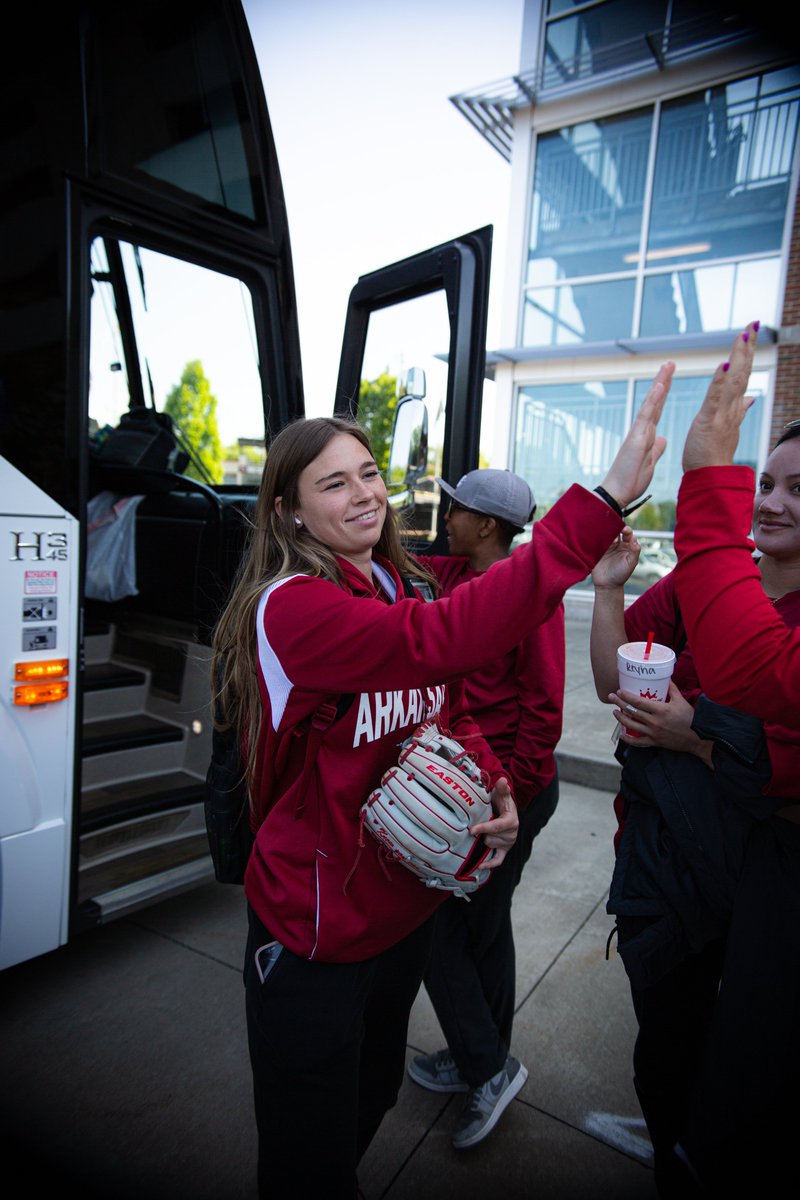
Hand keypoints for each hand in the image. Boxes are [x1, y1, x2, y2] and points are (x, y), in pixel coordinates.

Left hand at [471, 777, 517, 868]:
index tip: (471, 830)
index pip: (496, 827)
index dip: (483, 828)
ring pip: (489, 846)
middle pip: (490, 838)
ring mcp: (508, 844)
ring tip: (484, 830)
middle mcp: (512, 834)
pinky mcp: (505, 850)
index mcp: (512, 821)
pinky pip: (498, 860)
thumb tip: (502, 780)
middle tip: (479, 824)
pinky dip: (490, 864)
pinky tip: (480, 867)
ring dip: (484, 839)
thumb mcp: (502, 795)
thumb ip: (502, 788)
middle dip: (483, 832)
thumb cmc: (502, 802)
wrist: (506, 812)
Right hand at [592, 525, 640, 589]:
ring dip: (605, 532)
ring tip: (604, 531)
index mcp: (626, 546)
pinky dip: (596, 537)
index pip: (627, 534)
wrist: (607, 585)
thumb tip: (634, 539)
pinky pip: (596, 541)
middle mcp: (616, 544)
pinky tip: (595, 535)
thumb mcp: (631, 563)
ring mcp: (606, 547)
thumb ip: (635, 551)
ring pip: (606, 535)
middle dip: (614, 527)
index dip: (626, 530)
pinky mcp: (597, 550)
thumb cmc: (621, 575)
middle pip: (616, 531)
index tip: (624, 529)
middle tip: (612, 526)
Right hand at [599, 361, 672, 507]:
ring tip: (667, 366)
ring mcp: (638, 432)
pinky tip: (660, 386)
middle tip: (670, 363)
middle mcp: (641, 430)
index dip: (663, 395)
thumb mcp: (650, 462)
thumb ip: (656, 449)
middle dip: (662, 382)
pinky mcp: (636, 438)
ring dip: (659, 384)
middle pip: (654, 402)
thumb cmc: (631, 480)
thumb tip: (663, 439)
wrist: (617, 493)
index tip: (669, 379)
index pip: (657, 410)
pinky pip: (646, 416)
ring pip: (650, 403)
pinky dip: (653, 400)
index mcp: (646, 436)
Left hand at [610, 681, 711, 762]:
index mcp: (661, 710)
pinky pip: (638, 742)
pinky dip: (628, 739)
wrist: (698, 738)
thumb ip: (672, 689)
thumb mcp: (681, 701)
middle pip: (632, 712)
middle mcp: (655, 722)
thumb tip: (666, 677)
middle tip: (611, 697)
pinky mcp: (654, 742)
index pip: (639, 702)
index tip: (619, 691)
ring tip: (614, 712)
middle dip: (619, 704)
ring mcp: (653, 733)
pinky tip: (622, 735)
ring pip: (631, 726)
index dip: (627, 696)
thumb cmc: (690, 718)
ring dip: (620, 718)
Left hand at [683, 322, 757, 470]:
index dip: (746, 354)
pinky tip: (724, 364)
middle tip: (752, 323)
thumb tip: (750, 399)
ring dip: (738, 357)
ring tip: (743, 335)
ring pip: (733, 380)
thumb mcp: (727, 427)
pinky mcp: (710, 420)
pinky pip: (716, 397)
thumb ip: (739, 411)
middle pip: (742, 372)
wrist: (709, 477)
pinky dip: (721, 381)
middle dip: (747, 347)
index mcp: (733, 408)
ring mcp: (723, 414)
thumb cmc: (712, 454)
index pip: (742, 375)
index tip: (749, 333)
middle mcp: (732, 408)